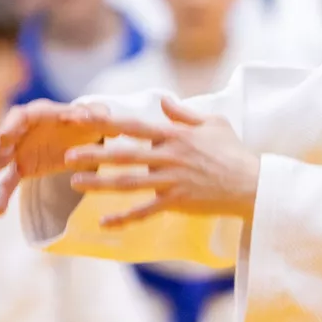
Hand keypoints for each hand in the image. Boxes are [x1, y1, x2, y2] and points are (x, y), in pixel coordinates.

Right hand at [0, 99, 156, 215]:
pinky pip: (8, 182)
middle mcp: (22, 129)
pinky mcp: (21, 167)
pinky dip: (2, 196)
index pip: (21, 117)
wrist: (85, 137)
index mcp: (39, 113)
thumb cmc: (88, 122)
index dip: (11, 126)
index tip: (3, 135)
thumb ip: (95, 115)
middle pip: (1, 138)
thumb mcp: (97, 118)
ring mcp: (18, 149)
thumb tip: (85, 115)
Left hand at [63, 98, 260, 226]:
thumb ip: (184, 114)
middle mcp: (170, 156)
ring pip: (129, 183)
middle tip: (68, 156)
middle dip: (94, 155)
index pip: (135, 126)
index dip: (108, 122)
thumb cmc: (234, 152)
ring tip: (76, 183)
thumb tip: (163, 100)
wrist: (253, 184)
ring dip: (100, 183)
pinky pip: (145, 211)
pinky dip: (124, 217)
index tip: (86, 120)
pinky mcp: (178, 202)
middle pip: (125, 155)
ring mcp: (173, 180)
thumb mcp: (213, 124)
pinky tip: (104, 221)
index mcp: (175, 135)